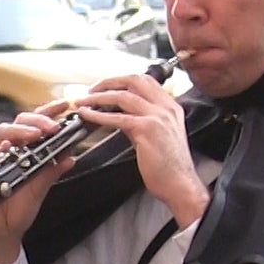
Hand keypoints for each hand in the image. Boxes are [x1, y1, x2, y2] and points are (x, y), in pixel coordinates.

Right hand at [0, 100, 75, 263]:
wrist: (1, 234)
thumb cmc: (18, 212)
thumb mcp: (40, 190)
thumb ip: (52, 172)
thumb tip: (71, 157)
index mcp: (25, 152)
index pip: (35, 124)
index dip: (47, 112)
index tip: (63, 106)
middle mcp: (9, 152)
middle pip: (17, 122)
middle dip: (35, 119)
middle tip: (51, 126)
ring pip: (2, 133)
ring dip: (19, 131)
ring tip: (35, 134)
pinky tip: (7, 150)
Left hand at [75, 73, 208, 228]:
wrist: (180, 183)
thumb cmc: (169, 167)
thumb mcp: (158, 136)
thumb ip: (140, 122)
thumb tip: (119, 116)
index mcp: (170, 107)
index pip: (145, 81)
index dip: (123, 80)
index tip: (106, 86)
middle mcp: (166, 108)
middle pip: (134, 80)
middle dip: (109, 81)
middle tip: (91, 89)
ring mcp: (157, 116)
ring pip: (123, 96)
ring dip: (99, 96)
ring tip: (83, 101)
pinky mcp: (147, 129)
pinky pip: (118, 117)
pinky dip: (99, 115)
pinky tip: (88, 115)